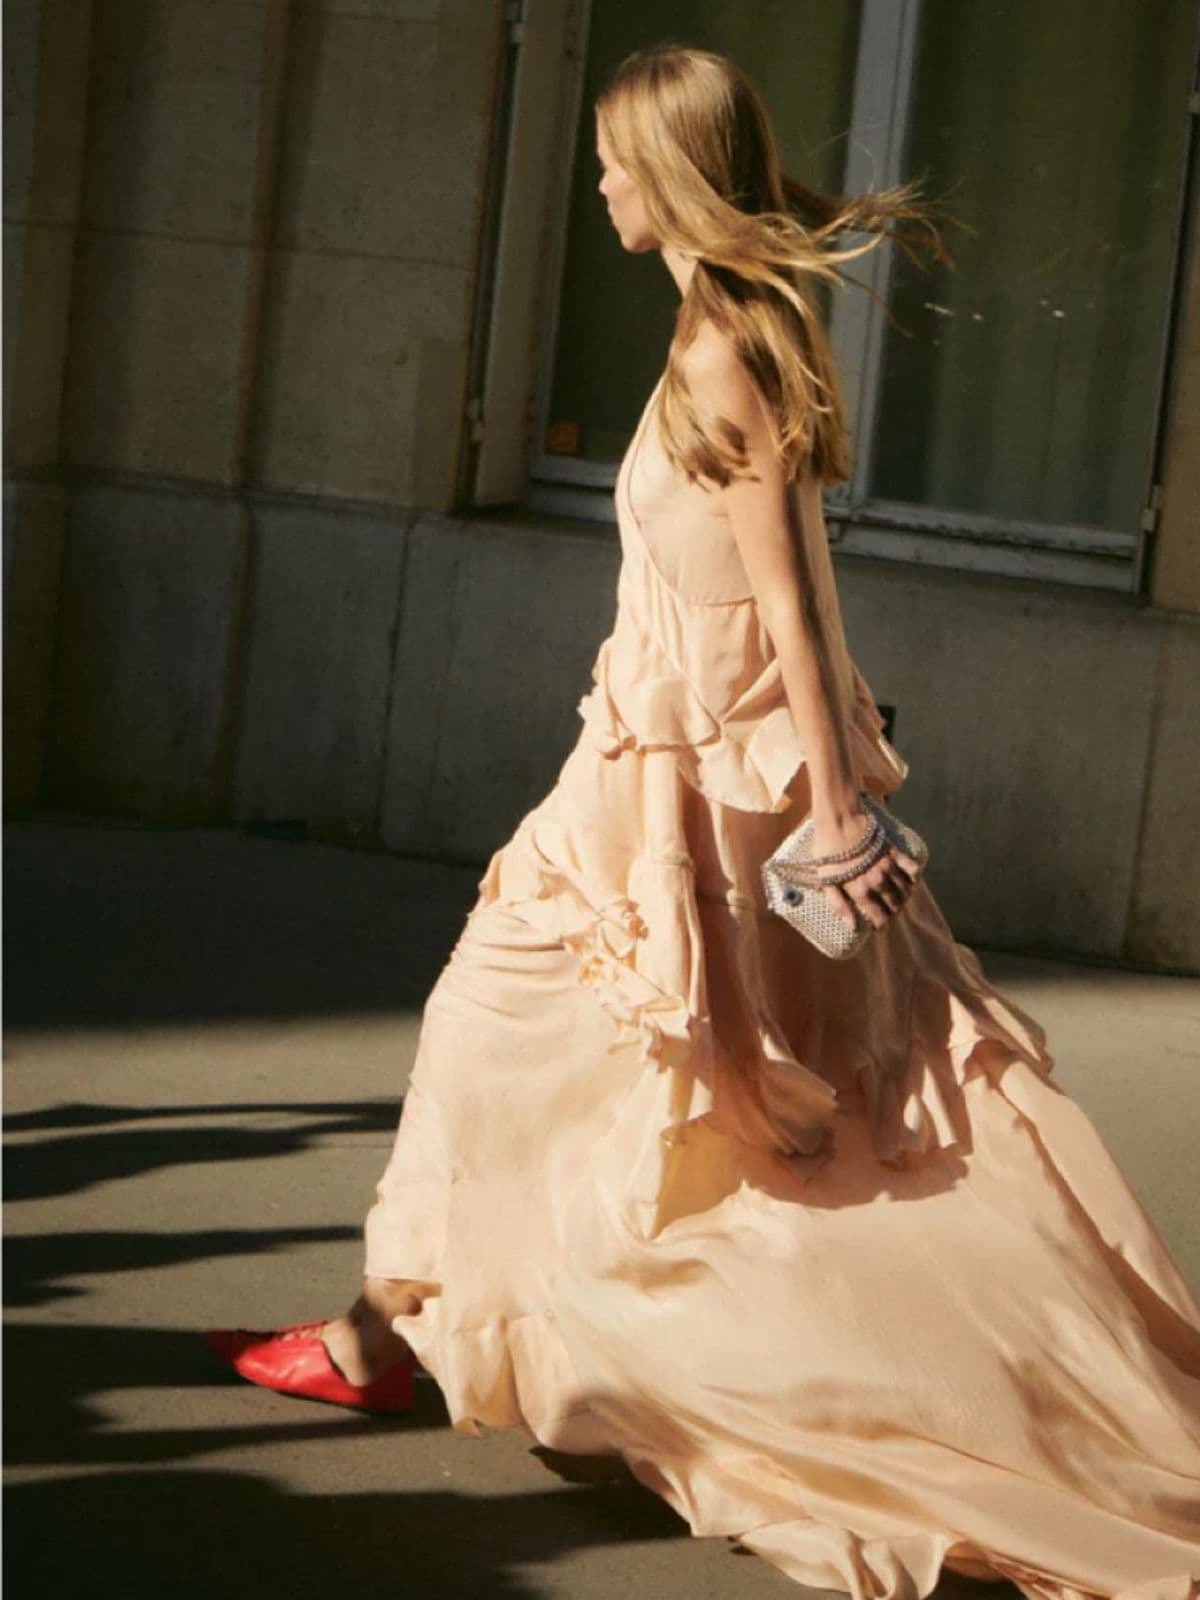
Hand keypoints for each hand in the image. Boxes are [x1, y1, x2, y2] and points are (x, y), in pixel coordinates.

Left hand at [810, 810, 921, 930]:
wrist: (839, 819)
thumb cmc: (828, 850)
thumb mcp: (826, 879)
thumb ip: (838, 904)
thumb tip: (852, 925)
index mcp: (861, 891)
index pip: (879, 917)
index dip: (882, 925)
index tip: (880, 928)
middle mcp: (878, 882)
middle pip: (895, 905)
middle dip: (894, 913)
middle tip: (890, 914)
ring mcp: (888, 867)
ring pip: (905, 890)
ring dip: (904, 898)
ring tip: (900, 901)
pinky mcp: (895, 852)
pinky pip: (912, 869)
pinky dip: (914, 877)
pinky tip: (910, 881)